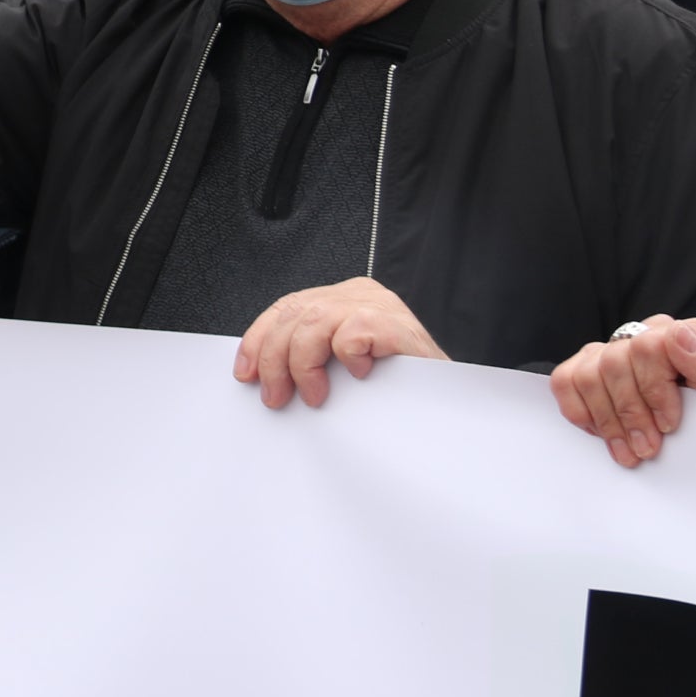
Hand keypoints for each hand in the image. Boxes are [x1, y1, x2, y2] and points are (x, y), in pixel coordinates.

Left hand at [234, 278, 447, 408]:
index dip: (258, 340)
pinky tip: (358, 375)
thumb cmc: (397, 388)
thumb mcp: (342, 367)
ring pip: (313, 323)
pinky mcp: (395, 324)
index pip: (286, 308)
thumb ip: (311, 356)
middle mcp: (359, 294)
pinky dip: (346, 357)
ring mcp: (379, 305)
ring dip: (303, 366)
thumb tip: (260, 375)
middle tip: (277, 398)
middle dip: (274, 361)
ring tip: (315, 396)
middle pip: (293, 315)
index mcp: (342, 299)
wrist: (450, 402)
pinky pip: (350, 334)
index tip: (245, 374)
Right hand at [551, 315, 695, 468]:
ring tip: (628, 449)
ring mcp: (608, 348)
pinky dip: (582, 413)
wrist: (693, 427)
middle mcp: (641, 333)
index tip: (668, 424)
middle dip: (630, 415)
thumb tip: (680, 335)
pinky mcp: (583, 365)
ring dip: (607, 421)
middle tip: (646, 448)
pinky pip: (565, 382)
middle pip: (615, 363)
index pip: (650, 345)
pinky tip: (604, 431)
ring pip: (588, 375)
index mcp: (680, 332)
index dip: (655, 390)